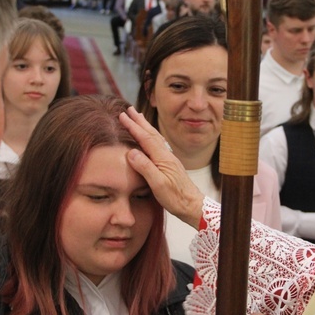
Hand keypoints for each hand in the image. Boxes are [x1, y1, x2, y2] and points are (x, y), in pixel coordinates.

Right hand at [119, 107, 203, 228]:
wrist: (192, 205)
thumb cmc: (176, 198)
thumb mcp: (158, 185)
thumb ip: (145, 168)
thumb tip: (131, 152)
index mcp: (162, 158)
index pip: (145, 138)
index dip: (133, 126)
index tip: (122, 115)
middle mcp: (167, 155)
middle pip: (151, 134)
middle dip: (139, 121)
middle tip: (129, 109)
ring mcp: (169, 159)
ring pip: (155, 138)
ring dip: (145, 127)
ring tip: (138, 118)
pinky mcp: (170, 165)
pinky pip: (158, 145)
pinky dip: (151, 137)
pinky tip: (150, 138)